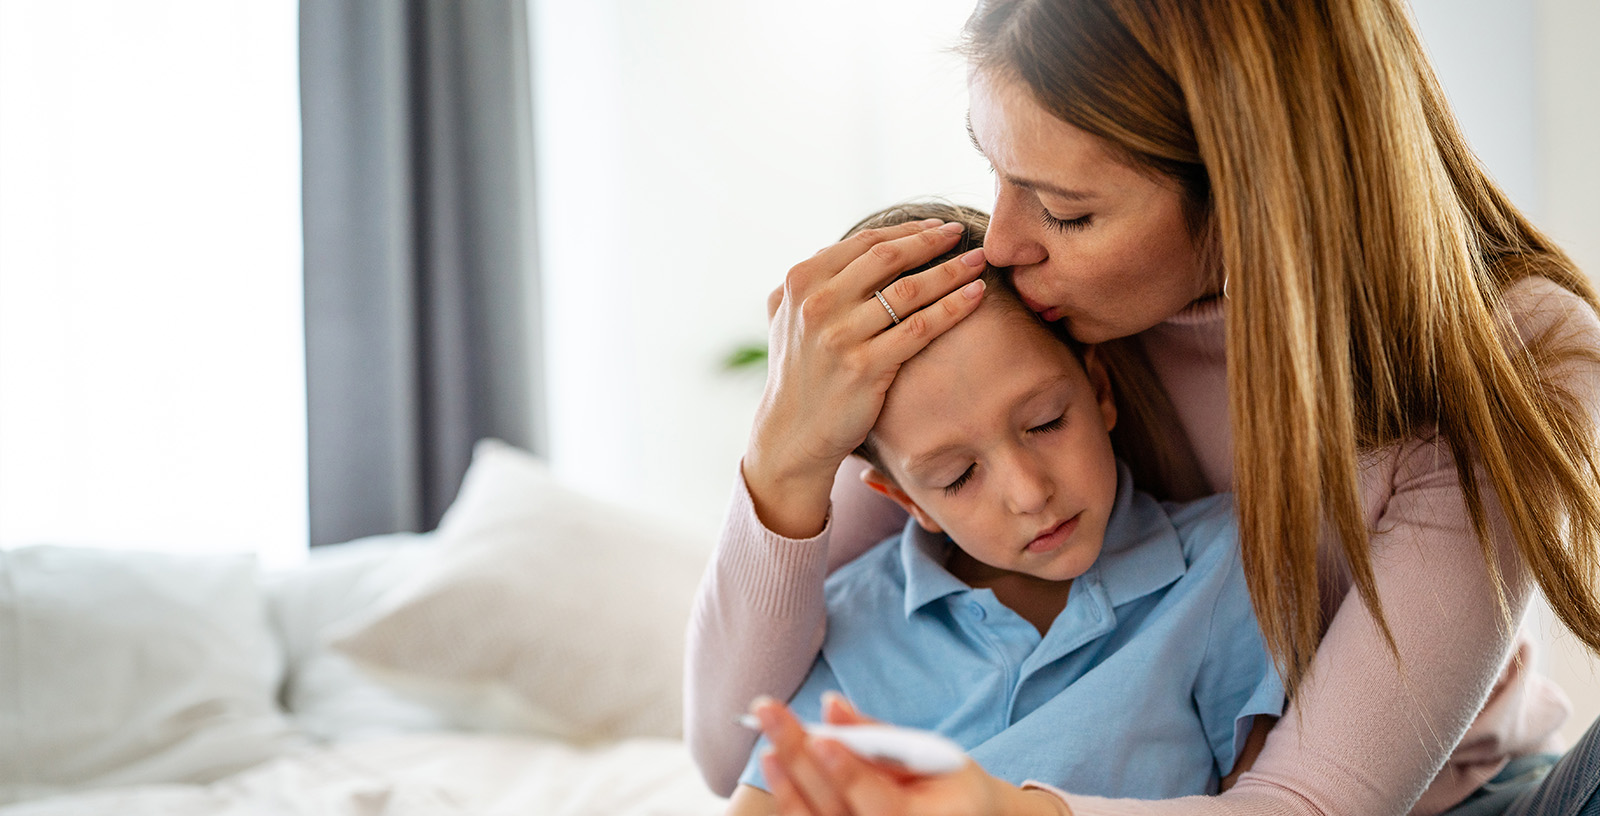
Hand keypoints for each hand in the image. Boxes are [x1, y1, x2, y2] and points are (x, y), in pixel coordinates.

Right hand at [744, 221, 987, 537]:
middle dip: (932, 241)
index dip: (907, 230)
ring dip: (951, 270)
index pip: (864, 242)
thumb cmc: (800, 371)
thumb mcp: (789, 316)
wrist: (793, 433)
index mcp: (800, 281)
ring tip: (978, 262)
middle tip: (962, 232)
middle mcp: (817, 303)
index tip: (938, 226)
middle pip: (889, 258)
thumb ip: (816, 279)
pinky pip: (920, 328)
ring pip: (909, 291)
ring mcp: (839, 336)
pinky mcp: (864, 368)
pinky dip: (953, 307)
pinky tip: (976, 295)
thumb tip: (856, 247)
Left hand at [752, 695, 1066, 815]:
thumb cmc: (950, 785)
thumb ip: (880, 736)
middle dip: (800, 758)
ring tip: (766, 738)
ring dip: (786, 779)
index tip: (823, 740)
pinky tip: (773, 762)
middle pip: (835, 808)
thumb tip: (831, 705)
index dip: (849, 774)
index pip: (881, 805)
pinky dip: (788, 795)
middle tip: (770, 713)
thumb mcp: (932, 755)